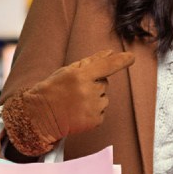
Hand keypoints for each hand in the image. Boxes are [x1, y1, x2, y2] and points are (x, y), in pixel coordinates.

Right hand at [2, 49, 134, 155]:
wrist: (41, 116)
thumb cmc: (54, 90)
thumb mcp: (68, 71)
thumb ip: (91, 62)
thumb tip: (110, 52)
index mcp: (80, 76)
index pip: (107, 66)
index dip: (121, 61)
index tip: (131, 57)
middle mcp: (88, 91)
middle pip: (104, 83)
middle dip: (94, 84)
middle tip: (76, 91)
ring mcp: (92, 107)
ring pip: (104, 98)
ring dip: (94, 99)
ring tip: (76, 102)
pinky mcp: (94, 121)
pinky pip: (102, 112)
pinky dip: (93, 112)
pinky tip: (79, 112)